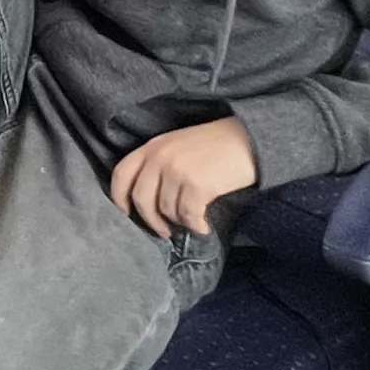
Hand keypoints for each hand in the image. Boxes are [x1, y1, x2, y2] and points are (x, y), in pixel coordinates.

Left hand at [108, 117, 258, 237]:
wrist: (250, 139)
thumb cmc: (215, 145)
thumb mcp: (178, 145)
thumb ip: (159, 165)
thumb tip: (148, 201)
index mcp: (152, 147)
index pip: (121, 175)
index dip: (119, 199)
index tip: (127, 214)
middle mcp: (160, 157)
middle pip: (141, 199)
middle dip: (151, 221)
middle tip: (164, 231)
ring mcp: (177, 171)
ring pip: (167, 210)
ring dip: (180, 221)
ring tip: (193, 220)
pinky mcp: (197, 185)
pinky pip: (188, 216)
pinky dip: (196, 226)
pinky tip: (204, 226)